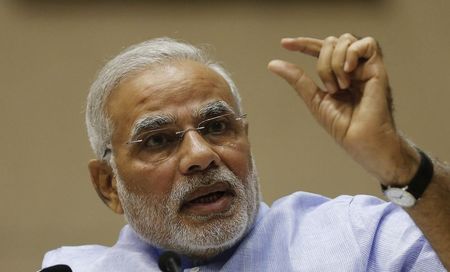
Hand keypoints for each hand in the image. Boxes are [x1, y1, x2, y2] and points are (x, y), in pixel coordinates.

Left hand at [268, 33, 418, 185]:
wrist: (360, 140)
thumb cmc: (342, 125)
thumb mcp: (313, 98)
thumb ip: (297, 78)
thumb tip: (273, 64)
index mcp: (337, 74)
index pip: (319, 50)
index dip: (302, 43)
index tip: (284, 44)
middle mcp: (351, 67)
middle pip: (331, 42)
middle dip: (322, 62)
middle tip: (330, 88)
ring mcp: (365, 67)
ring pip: (345, 40)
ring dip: (335, 63)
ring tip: (341, 86)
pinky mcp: (378, 69)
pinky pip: (368, 43)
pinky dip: (352, 53)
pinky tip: (348, 71)